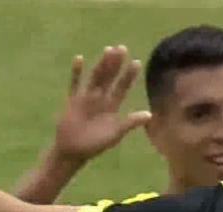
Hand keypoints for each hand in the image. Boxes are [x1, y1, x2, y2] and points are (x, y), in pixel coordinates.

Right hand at [54, 45, 151, 163]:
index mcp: (112, 106)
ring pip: (95, 77)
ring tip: (108, 50)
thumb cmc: (95, 145)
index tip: (136, 62)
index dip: (129, 75)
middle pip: (109, 78)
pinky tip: (79, 59)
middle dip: (116, 64)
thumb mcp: (116, 134)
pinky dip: (76, 73)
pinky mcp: (72, 100)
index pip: (122, 87)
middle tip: (122, 48)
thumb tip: (149, 114)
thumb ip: (130, 122)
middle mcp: (100, 98)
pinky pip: (74, 84)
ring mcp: (86, 98)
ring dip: (101, 64)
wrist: (73, 152)